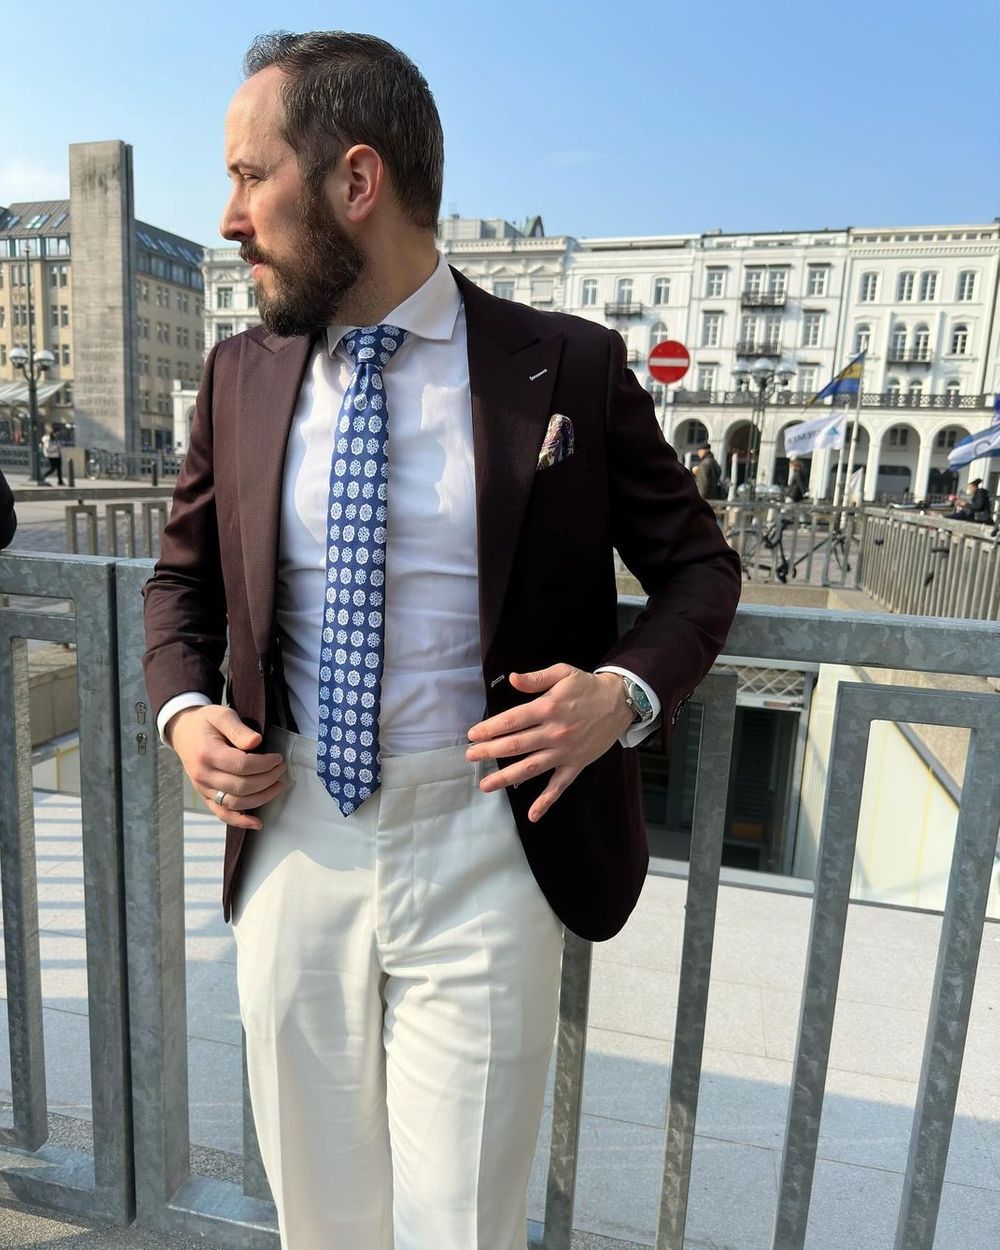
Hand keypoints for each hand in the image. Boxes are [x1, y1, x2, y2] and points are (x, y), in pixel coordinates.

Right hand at [168, 705, 285, 829]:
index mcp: (207, 753)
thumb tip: (257, 742)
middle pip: (241, 786)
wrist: (183, 731)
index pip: (242, 765)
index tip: (277, 758)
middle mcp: (203, 775)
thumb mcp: (222, 715)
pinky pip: (222, 814)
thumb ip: (239, 729)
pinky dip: (240, 821)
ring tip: (277, 785)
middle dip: (267, 779)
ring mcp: (203, 789)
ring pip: (236, 803)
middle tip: (281, 769)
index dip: (265, 764)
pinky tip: (257, 823)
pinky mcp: (205, 796)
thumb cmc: (205, 722)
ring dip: (261, 797)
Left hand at [466, 666, 633, 822]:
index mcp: (548, 708)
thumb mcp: (562, 673)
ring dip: (506, 777)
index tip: (472, 735)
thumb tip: (512, 678)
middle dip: (489, 752)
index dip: (489, 729)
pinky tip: (532, 814)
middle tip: (470, 757)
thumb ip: (536, 679)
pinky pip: (560, 786)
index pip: (511, 721)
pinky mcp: (576, 764)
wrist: (620, 703)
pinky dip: (546, 801)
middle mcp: (554, 732)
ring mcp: (565, 751)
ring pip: (531, 767)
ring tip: (485, 785)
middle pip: (515, 745)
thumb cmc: (587, 686)